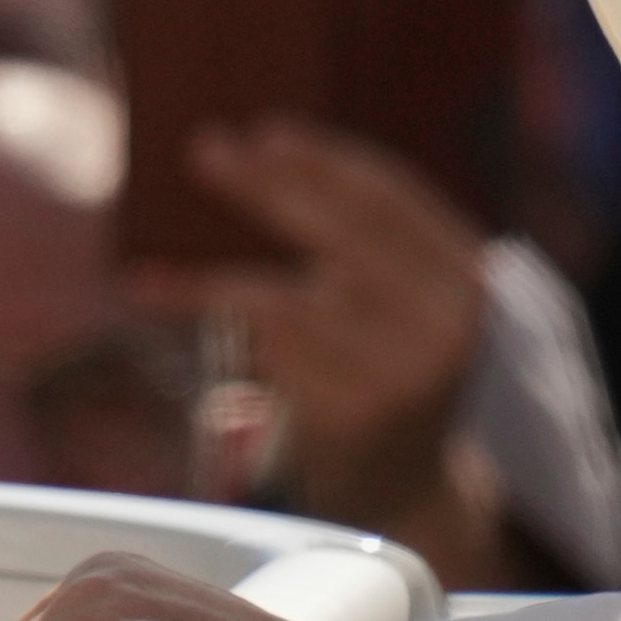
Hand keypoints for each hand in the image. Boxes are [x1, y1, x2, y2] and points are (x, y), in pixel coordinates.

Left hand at [135, 120, 501, 576]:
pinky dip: (218, 323)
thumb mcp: (406, 301)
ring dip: (213, 275)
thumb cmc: (389, 370)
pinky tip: (166, 298)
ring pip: (291, 300)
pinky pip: (271, 355)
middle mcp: (447, 322)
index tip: (265, 132)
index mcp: (469, 277)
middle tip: (207, 151)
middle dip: (270, 187)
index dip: (325, 160)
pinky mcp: (357, 418)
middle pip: (344, 233)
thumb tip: (258, 157)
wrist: (410, 488)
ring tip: (152, 267)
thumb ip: (365, 243)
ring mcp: (405, 374)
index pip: (391, 199)